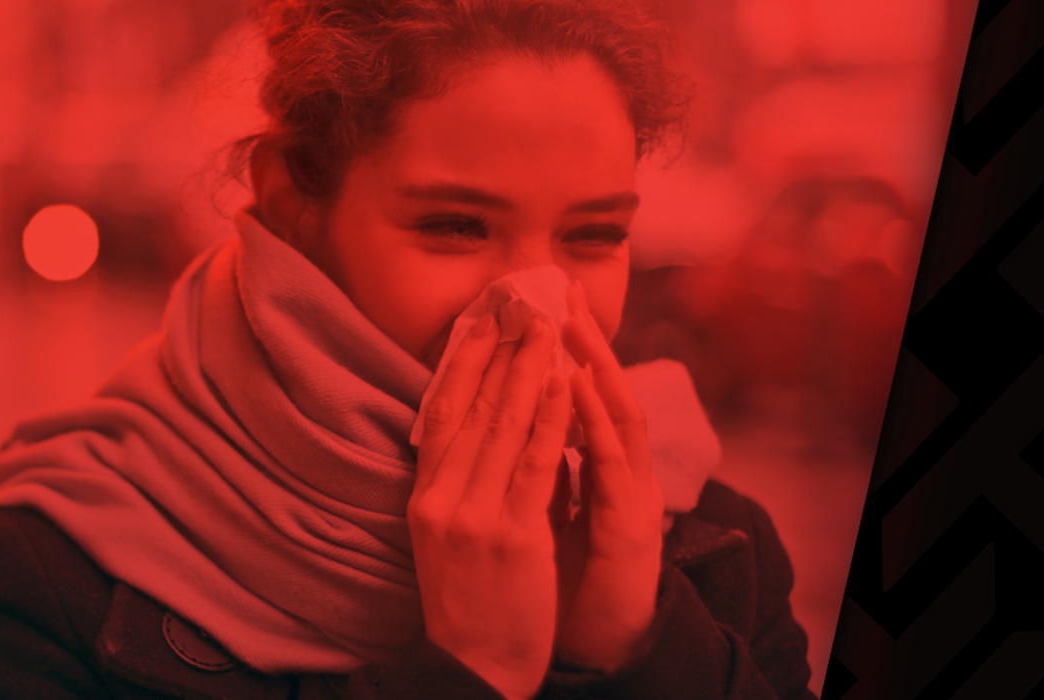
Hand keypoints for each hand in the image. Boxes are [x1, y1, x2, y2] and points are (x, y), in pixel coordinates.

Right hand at [409, 314, 571, 699]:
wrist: (474, 668)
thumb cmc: (468, 602)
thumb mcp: (445, 536)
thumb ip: (457, 484)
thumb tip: (478, 429)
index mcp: (424, 496)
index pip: (441, 412)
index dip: (463, 360)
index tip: (482, 319)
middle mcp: (442, 498)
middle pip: (473, 408)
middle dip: (501, 351)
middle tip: (523, 302)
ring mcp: (474, 516)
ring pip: (504, 427)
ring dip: (528, 369)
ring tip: (548, 325)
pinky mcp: (512, 536)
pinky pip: (535, 465)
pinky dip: (551, 419)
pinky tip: (563, 383)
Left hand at [551, 282, 664, 671]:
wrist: (586, 648)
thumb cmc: (562, 583)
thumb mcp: (541, 514)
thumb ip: (540, 469)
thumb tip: (515, 423)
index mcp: (600, 471)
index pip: (581, 397)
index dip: (563, 352)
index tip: (540, 304)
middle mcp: (621, 475)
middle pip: (604, 393)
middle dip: (583, 340)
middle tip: (562, 288)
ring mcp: (632, 498)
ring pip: (618, 417)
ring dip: (597, 364)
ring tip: (573, 319)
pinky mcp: (633, 525)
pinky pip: (613, 464)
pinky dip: (596, 420)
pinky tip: (582, 383)